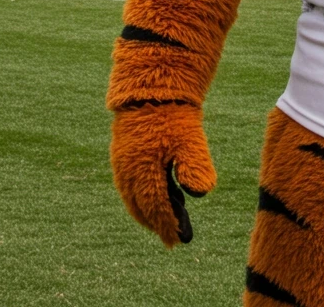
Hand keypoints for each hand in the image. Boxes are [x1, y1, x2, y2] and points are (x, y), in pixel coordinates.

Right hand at [110, 102, 216, 246]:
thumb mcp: (189, 139)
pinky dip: (142, 194)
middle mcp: (127, 169)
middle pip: (140, 205)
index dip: (165, 224)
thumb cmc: (173, 113)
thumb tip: (201, 193)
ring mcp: (122, 160)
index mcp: (141, 170)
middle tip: (171, 236)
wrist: (153, 84)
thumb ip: (193, 166)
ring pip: (133, 195)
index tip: (176, 240)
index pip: (154, 207)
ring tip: (166, 218)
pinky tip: (158, 193)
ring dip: (148, 210)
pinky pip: (130, 182)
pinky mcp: (124, 150)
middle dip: (156, 222)